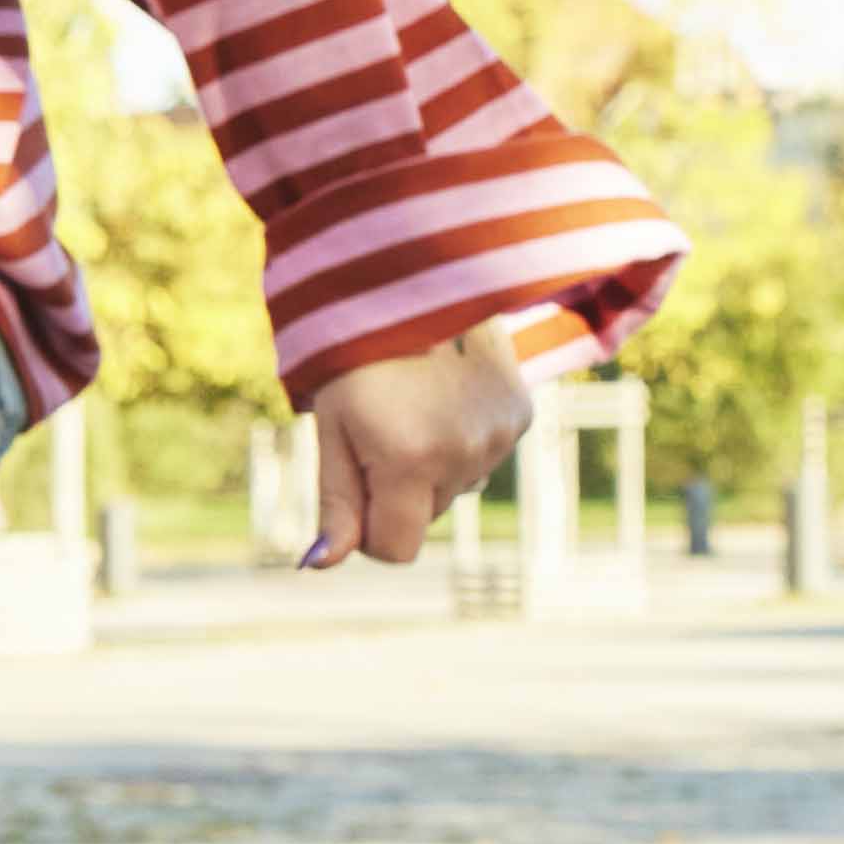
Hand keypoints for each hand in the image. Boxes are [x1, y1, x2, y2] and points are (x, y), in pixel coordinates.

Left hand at [300, 335, 532, 565]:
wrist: (411, 278)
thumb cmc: (354, 358)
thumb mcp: (334, 428)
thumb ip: (336, 501)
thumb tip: (322, 564)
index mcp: (410, 459)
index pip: (397, 549)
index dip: (368, 532)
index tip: (356, 485)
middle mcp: (466, 453)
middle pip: (425, 515)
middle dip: (399, 488)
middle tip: (383, 425)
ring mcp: (501, 434)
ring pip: (456, 487)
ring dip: (434, 461)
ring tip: (417, 402)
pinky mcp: (522, 414)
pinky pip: (484, 456)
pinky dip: (463, 438)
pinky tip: (448, 395)